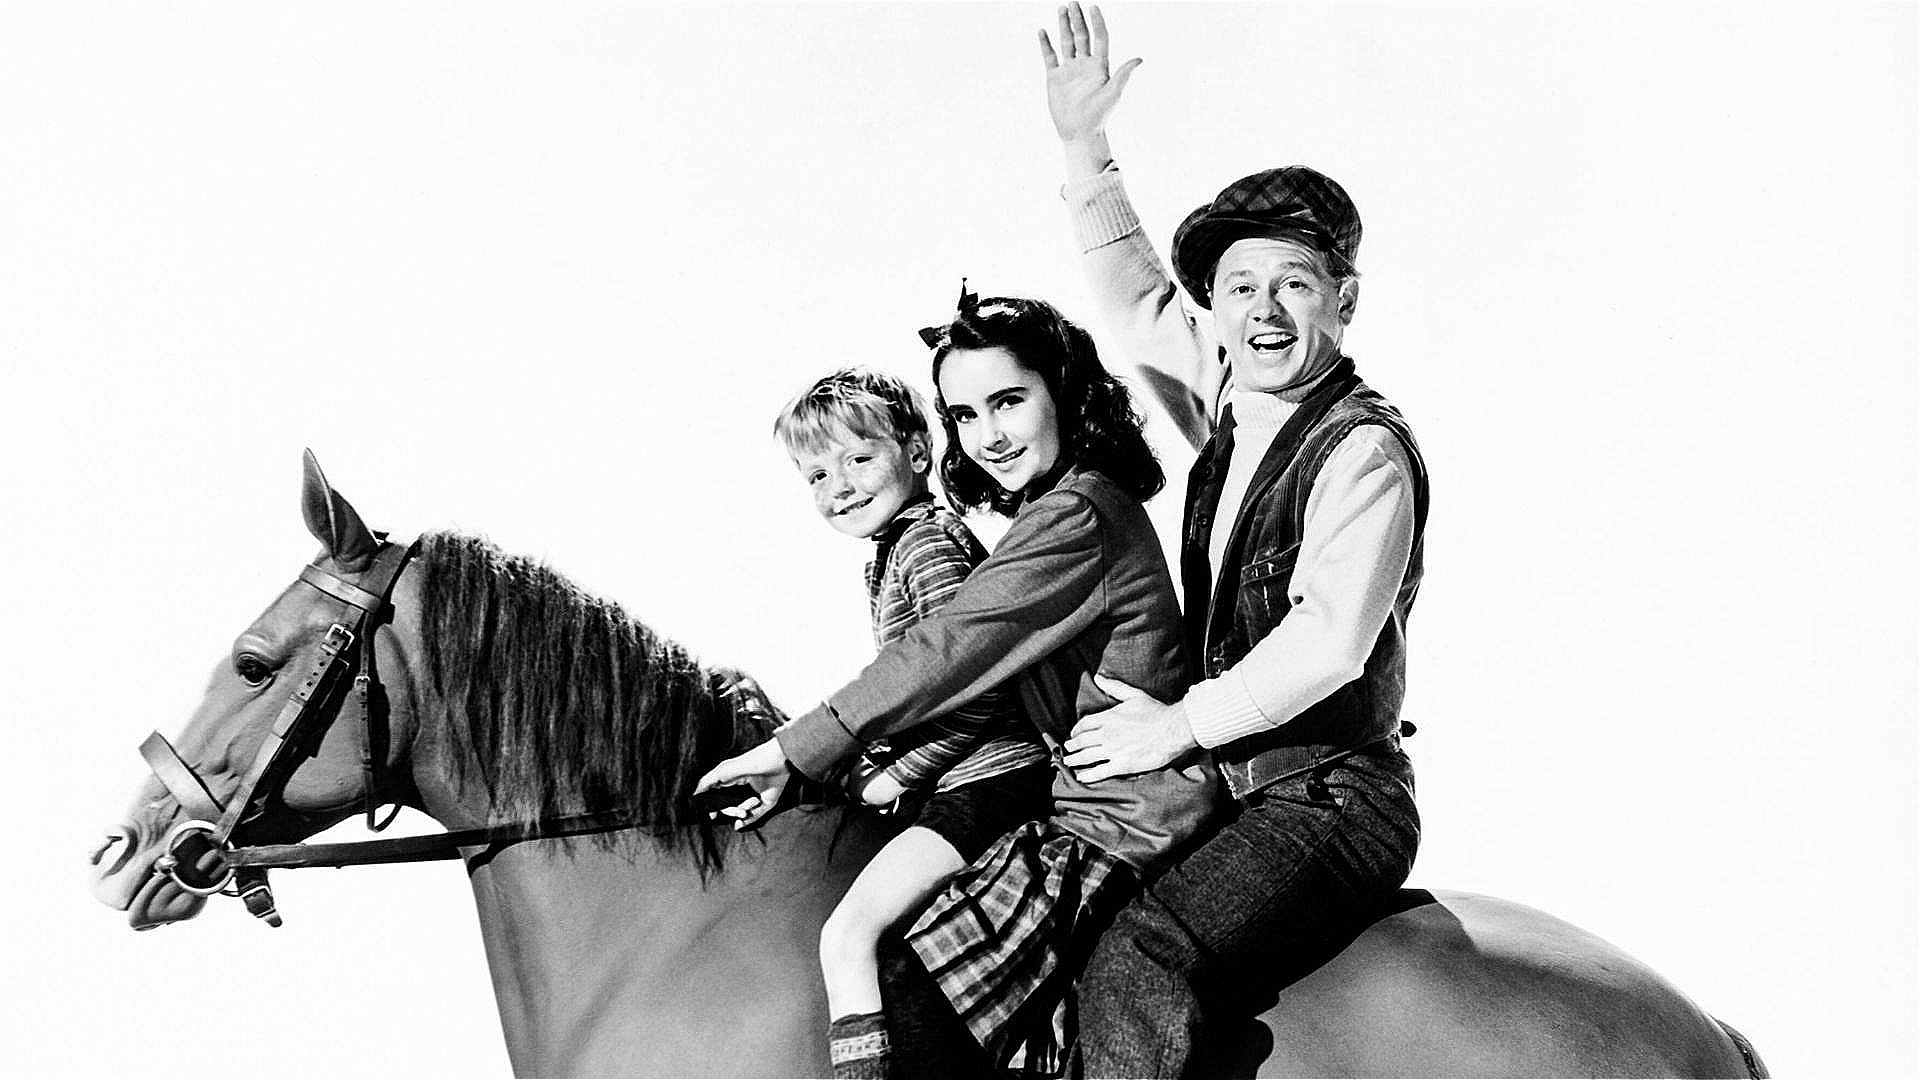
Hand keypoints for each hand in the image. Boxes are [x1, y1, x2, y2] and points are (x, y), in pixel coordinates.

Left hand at [692, 738, 790, 830]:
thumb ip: (752, 816)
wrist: (781, 762)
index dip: (730, 810)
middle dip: (731, 811)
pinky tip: (707, 807)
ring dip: (724, 808)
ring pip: (713, 795)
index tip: (742, 815)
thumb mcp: (765, 803)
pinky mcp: (721, 771)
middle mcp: (729, 776)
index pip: (725, 798)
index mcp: (738, 780)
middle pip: (719, 798)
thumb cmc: (776, 777)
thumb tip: (736, 826)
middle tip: (745, 813)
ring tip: (742, 811)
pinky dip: (703, 797)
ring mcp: (724, 772)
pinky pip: (704, 786)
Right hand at [1039, 3, 1141, 144]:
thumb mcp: (1113, 93)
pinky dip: (1046, 44)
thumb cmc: (1099, 115)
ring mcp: (1069, 70)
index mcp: (1100, 66)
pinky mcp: (1055, 78)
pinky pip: (1050, 56)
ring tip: (1062, 9)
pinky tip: (1043, 31)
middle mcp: (1085, 65)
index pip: (1099, 38)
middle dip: (1078, 19)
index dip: (1097, 22)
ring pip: (1067, 42)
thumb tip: (1139, 59)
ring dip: (1064, 26)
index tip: (1093, 7)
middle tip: (1073, 3)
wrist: (1079, 132)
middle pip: (1082, 36)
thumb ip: (1123, 74)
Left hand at [1062, 674, 1198, 782]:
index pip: (1085, 724)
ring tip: (1068, 762)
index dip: (1077, 730)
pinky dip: (1087, 775)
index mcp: (1109, 717)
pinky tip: (1081, 777)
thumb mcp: (1134, 695)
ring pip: (1086, 756)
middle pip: (1082, 741)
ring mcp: (1113, 750)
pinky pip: (1099, 771)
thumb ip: (1114, 687)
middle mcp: (1107, 734)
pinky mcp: (1121, 765)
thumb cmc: (1156, 712)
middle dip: (1072, 745)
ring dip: (1075, 760)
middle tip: (1067, 749)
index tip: (1074, 734)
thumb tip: (1098, 678)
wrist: (1171, 729)